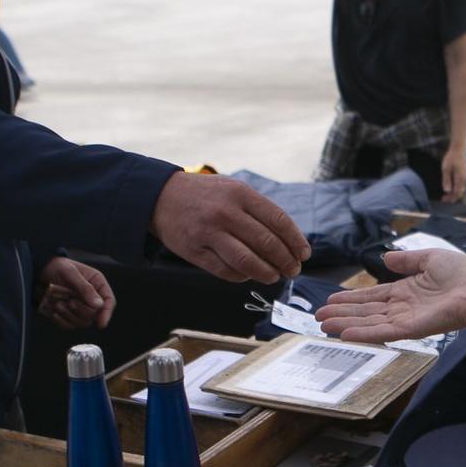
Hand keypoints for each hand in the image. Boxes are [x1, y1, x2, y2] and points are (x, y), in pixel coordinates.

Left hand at [36, 256, 112, 329]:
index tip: (101, 323)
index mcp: (97, 284)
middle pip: (94, 314)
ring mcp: (80, 307)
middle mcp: (91, 297)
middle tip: (69, 301)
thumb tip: (99, 304)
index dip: (106, 313)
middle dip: (81, 310)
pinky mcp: (68, 315)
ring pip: (82, 322)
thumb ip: (85, 288)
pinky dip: (61, 321)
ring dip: (69, 315)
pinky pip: (69, 325)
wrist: (38, 273)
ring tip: (58, 304)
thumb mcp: (70, 273)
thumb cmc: (56, 267)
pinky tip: (54, 311)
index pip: (109, 301)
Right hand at [149, 173, 309, 283]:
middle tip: (294, 270)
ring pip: (248, 262)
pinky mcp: (195, 252)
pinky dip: (242, 277)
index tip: (304, 254)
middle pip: (267, 244)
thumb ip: (259, 210)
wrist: (160, 197)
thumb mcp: (234, 189)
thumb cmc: (206, 195)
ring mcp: (209, 233)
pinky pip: (226, 271)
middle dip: (286, 261)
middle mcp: (225, 213)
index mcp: (240, 194)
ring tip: (275, 276)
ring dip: (267, 273)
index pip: (278, 221)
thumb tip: (289, 241)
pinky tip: (249, 275)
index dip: (296, 241)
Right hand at [315, 246, 465, 342]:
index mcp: (407, 292)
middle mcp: (404, 309)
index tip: (330, 301)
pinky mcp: (413, 330)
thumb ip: (407, 260)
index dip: (351, 300)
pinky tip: (344, 334)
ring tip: (323, 326)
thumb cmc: (463, 273)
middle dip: (342, 315)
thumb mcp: (429, 258)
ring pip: (369, 324)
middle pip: (366, 313)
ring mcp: (407, 320)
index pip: (373, 297)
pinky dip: (363, 334)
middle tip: (318, 318)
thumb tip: (386, 257)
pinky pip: (383, 332)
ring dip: (346, 325)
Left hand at [439, 145, 465, 202]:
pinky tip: (451, 189)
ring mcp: (465, 178)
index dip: (450, 198)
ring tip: (446, 196)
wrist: (458, 150)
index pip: (456, 193)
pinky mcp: (464, 175)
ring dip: (454, 194)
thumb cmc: (451, 158)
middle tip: (444, 199)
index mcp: (460, 179)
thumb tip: (447, 190)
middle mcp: (464, 180)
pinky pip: (461, 186)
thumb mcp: (446, 168)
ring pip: (461, 190)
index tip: (443, 200)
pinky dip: (456, 190)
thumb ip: (446, 180)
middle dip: (452, 198)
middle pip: (459, 193)